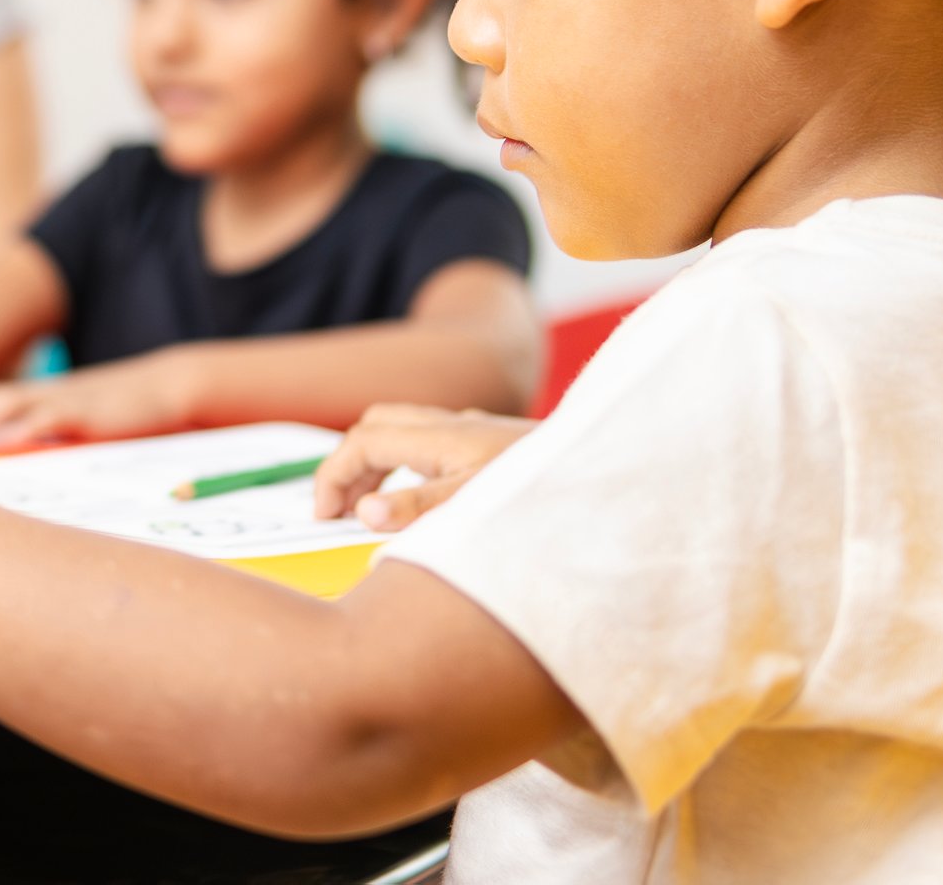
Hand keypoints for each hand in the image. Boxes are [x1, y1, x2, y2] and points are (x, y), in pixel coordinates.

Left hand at [0, 356, 194, 449]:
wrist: (165, 388)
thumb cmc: (119, 413)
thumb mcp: (75, 424)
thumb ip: (46, 437)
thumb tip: (15, 461)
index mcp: (38, 398)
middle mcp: (43, 396)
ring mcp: (63, 402)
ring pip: (11, 407)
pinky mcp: (86, 414)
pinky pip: (52, 418)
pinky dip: (29, 426)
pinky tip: (11, 437)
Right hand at [313, 403, 534, 530]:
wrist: (619, 470)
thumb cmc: (550, 490)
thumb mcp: (479, 505)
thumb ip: (420, 509)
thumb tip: (364, 514)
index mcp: (443, 436)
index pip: (364, 441)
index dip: (333, 476)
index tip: (323, 517)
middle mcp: (456, 426)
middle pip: (378, 425)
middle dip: (350, 464)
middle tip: (339, 512)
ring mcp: (477, 433)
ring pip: (407, 432)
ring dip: (379, 465)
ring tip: (372, 511)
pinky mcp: (496, 446)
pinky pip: (434, 443)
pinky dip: (410, 467)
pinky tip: (427, 501)